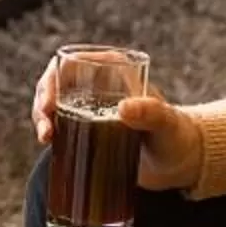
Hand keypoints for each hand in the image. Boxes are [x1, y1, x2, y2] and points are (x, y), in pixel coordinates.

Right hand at [31, 58, 204, 190]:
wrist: (182, 163)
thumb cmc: (179, 137)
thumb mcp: (166, 124)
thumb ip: (151, 113)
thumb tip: (123, 109)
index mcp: (114, 70)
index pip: (72, 63)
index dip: (53, 80)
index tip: (50, 104)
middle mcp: (99, 85)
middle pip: (56, 84)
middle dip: (43, 103)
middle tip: (46, 129)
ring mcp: (92, 108)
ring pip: (54, 106)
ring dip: (43, 118)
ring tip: (47, 139)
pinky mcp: (89, 131)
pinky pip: (62, 126)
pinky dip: (51, 134)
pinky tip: (50, 146)